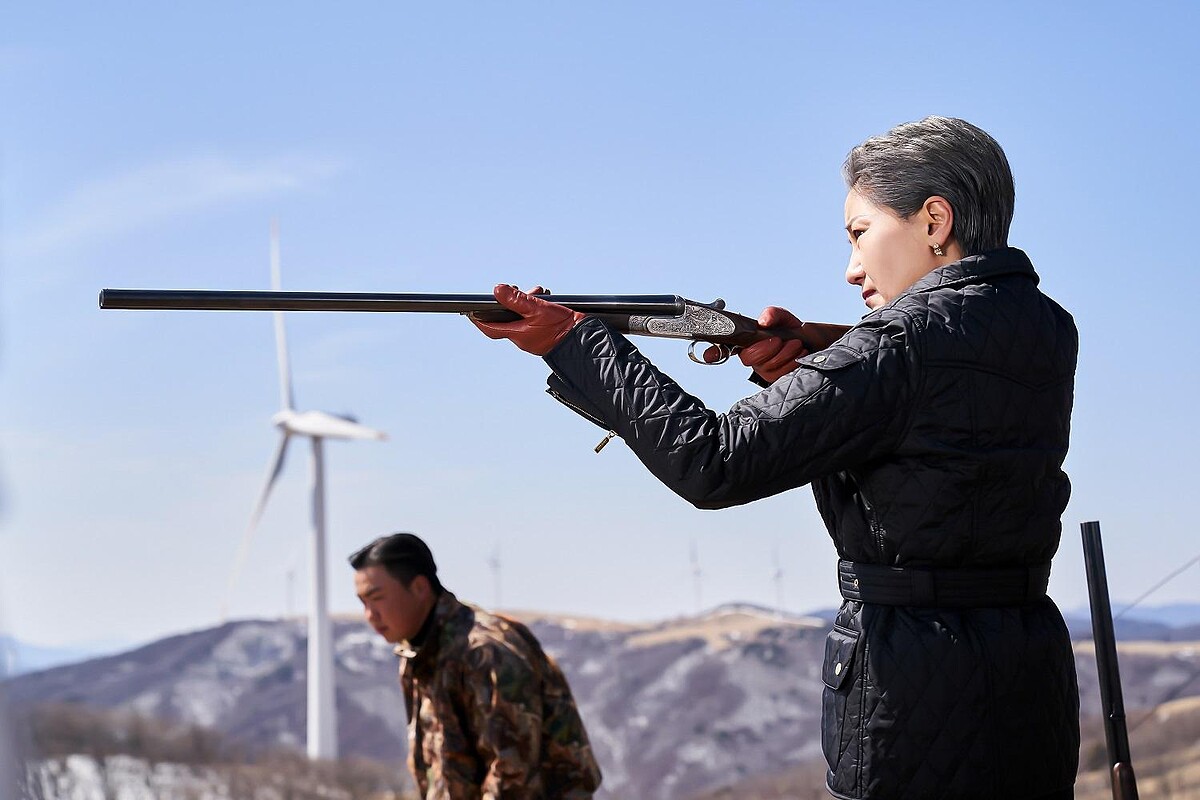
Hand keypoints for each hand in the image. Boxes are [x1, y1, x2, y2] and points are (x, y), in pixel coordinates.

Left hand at [470, 284, 586, 355]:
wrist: (584, 340)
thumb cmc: (561, 328)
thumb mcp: (537, 308)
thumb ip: (517, 299)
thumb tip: (498, 290)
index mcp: (517, 334)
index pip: (490, 328)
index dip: (479, 319)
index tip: (471, 311)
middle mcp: (523, 338)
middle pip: (507, 319)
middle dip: (509, 303)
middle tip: (512, 289)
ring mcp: (534, 337)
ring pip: (522, 317)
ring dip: (526, 302)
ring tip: (536, 292)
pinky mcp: (545, 334)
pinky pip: (534, 319)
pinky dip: (536, 308)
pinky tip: (545, 300)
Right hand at [704, 306, 808, 383]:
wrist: (812, 345)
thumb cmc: (791, 332)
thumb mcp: (782, 318)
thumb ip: (773, 314)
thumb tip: (763, 322)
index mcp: (746, 342)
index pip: (723, 348)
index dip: (713, 352)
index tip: (708, 355)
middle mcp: (751, 357)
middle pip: (748, 358)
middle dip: (766, 348)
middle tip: (780, 340)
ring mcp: (762, 370)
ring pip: (766, 367)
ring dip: (785, 353)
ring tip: (795, 344)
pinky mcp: (775, 380)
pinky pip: (780, 375)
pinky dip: (792, 362)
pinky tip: (799, 354)